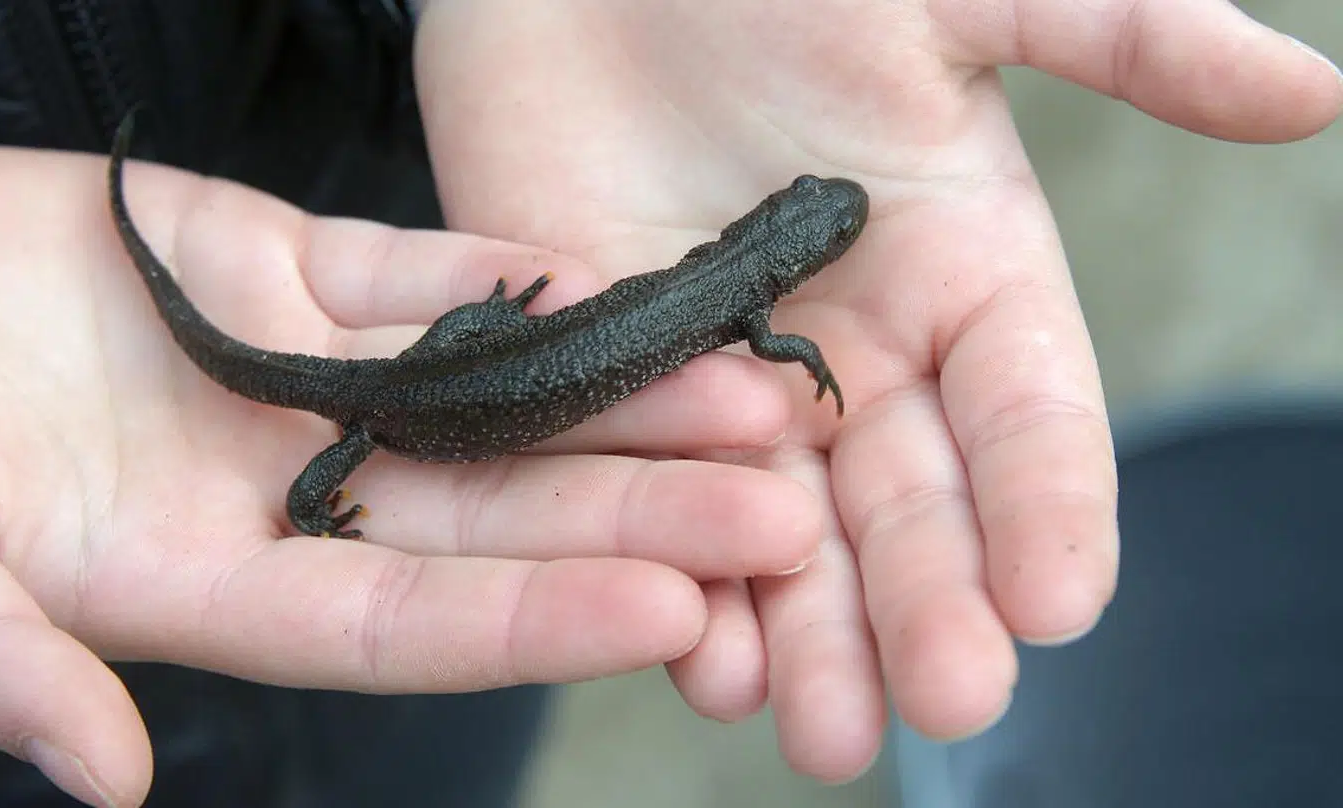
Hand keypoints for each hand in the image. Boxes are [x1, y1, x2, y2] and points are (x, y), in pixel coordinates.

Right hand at [0, 147, 828, 806]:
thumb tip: (102, 779)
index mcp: (216, 583)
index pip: (409, 624)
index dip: (538, 623)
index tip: (671, 613)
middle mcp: (290, 490)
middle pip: (494, 516)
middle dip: (639, 514)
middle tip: (781, 511)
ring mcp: (302, 377)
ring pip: (488, 392)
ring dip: (616, 395)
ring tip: (749, 396)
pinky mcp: (288, 269)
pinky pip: (420, 274)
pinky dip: (508, 278)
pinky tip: (614, 284)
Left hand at [414, 0, 1341, 780]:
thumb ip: (1122, 38)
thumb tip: (1313, 93)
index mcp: (962, 272)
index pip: (1029, 409)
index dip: (1050, 503)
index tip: (1061, 601)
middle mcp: (860, 352)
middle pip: (913, 504)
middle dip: (932, 604)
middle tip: (950, 703)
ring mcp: (734, 381)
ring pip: (791, 535)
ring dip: (811, 635)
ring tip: (827, 732)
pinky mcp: (619, 387)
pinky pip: (656, 504)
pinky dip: (681, 585)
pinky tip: (703, 661)